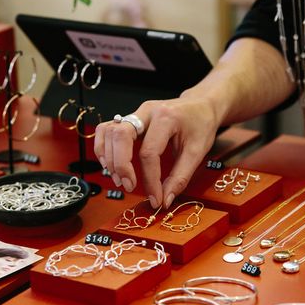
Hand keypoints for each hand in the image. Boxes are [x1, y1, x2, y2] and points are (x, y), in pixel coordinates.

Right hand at [94, 96, 218, 207]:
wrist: (201, 105)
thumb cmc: (201, 125)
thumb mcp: (198, 152)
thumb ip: (180, 177)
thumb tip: (164, 200)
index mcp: (166, 118)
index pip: (149, 152)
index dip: (150, 180)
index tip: (155, 198)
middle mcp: (147, 111)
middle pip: (121, 136)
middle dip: (121, 165)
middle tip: (129, 186)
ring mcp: (136, 112)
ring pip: (109, 131)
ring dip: (109, 158)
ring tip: (119, 178)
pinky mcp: (130, 118)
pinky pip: (107, 129)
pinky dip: (103, 147)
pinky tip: (110, 164)